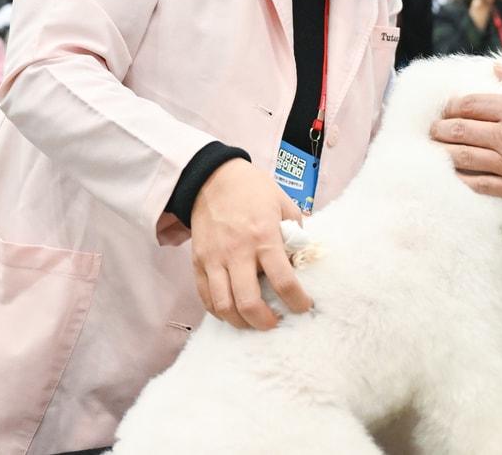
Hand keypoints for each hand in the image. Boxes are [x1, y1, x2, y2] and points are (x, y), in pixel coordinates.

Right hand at [189, 160, 312, 329]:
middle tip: (277, 322)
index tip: (304, 306)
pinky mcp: (197, 262)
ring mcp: (214, 259)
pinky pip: (205, 297)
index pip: (283, 281)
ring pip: (223, 306)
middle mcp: (237, 252)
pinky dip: (219, 311)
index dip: (297, 301)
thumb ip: (295, 233)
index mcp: (264, 237)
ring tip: (255, 322)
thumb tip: (302, 259)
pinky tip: (233, 312)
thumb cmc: (253, 190)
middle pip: (248, 303)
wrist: (213, 178)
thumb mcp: (284, 204)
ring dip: (241, 322)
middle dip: (265, 322)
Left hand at [433, 65, 501, 204]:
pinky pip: (480, 184)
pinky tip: (451, 175)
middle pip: (460, 130)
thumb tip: (496, 67)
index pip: (470, 105)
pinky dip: (461, 179)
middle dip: (440, 129)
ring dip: (443, 152)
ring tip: (433, 150)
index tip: (445, 109)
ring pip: (463, 157)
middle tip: (431, 130)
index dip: (451, 106)